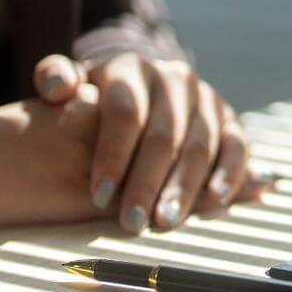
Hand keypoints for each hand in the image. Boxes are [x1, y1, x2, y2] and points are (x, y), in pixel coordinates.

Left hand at [32, 53, 249, 232]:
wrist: (139, 94)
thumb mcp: (69, 85)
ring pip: (200, 146)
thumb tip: (58, 89)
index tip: (97, 197)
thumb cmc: (92, 102)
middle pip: (164, 135)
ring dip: (184, 188)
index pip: (125, 111)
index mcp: (132, 68)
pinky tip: (215, 201)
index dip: (112, 155)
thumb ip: (54, 79)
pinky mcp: (231, 122)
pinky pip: (237, 148)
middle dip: (146, 182)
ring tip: (164, 223)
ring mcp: (207, 99)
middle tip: (131, 223)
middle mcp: (174, 78)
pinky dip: (230, 174)